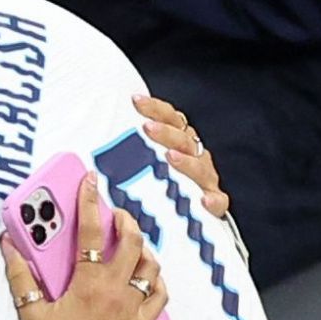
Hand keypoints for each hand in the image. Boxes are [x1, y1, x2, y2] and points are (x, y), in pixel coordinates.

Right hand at [3, 172, 167, 319]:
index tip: (92, 181)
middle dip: (125, 220)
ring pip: (150, 266)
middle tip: (115, 212)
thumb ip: (19, 276)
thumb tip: (9, 246)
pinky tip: (148, 275)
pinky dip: (156, 279)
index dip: (91, 201)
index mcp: (89, 285)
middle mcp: (117, 293)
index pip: (93, 231)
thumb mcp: (31, 316)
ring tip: (131, 241)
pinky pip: (160, 296)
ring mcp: (134, 310)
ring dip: (143, 248)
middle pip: (132, 242)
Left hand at [135, 94, 229, 217]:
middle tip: (147, 127)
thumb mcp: (147, 166)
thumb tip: (103, 136)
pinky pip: (217, 201)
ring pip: (200, 167)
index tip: (136, 101)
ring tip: (170, 157)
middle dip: (166, 132)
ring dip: (185, 161)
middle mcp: (196, 157)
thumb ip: (134, 151)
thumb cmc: (164, 187)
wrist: (196, 218)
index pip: (171, 119)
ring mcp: (206, 180)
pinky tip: (204, 200)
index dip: (155, 108)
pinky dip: (212, 200)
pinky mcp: (215, 204)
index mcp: (181, 142)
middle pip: (184, 139)